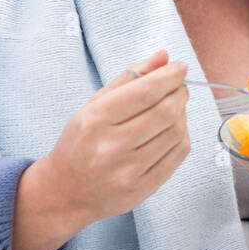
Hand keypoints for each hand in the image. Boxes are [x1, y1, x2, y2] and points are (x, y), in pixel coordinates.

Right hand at [42, 49, 190, 226]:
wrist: (66, 192)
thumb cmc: (79, 143)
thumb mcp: (93, 105)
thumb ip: (129, 77)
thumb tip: (164, 57)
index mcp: (95, 121)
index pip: (145, 92)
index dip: (169, 76)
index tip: (180, 67)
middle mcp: (112, 147)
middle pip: (165, 111)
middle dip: (179, 92)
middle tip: (179, 86)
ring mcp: (129, 172)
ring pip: (176, 132)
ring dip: (182, 113)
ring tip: (174, 107)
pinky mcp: (144, 188)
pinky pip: (178, 155)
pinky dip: (182, 135)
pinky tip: (173, 129)